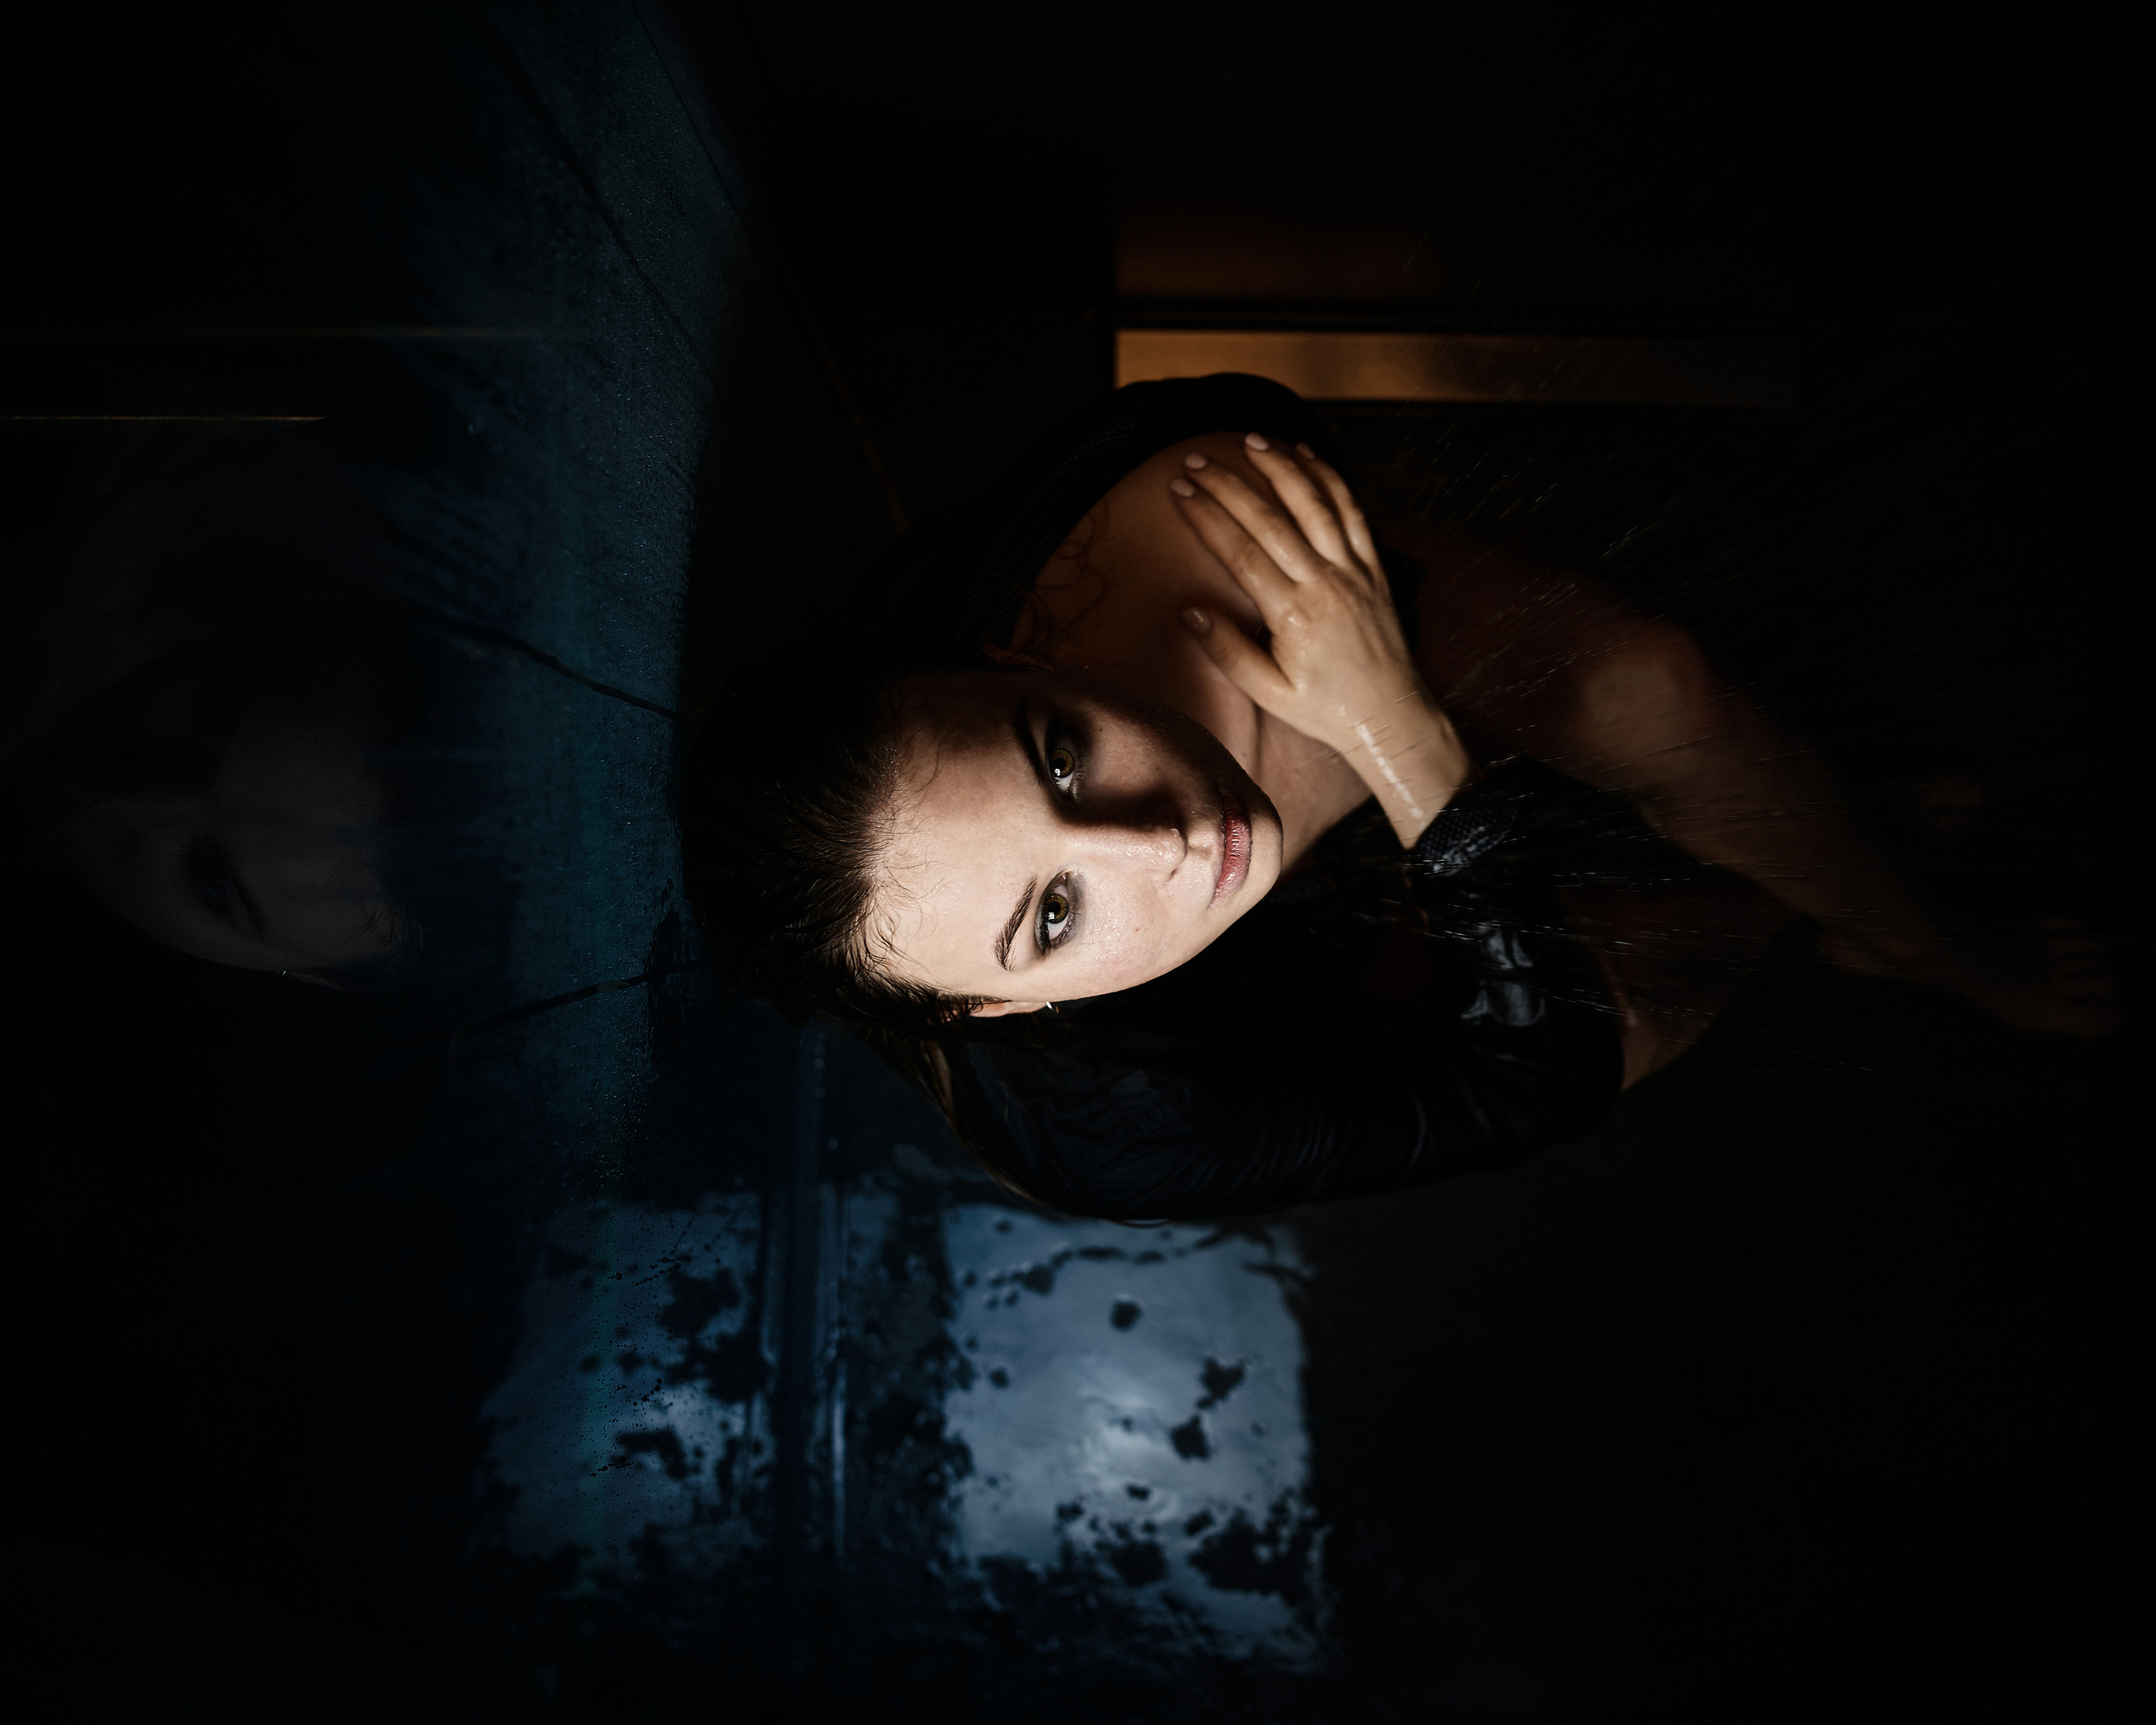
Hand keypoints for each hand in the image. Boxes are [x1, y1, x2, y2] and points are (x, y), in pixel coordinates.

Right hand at [1170, 433, 1472, 847]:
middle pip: (1270, 519)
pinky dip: (1329, 478)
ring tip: (1250, 441)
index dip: (1207, 517)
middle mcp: (1325, 585)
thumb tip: (1188, 611)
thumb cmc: (1324, 709)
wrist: (1389, 716)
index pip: (1240, 552)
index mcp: (1293, 616)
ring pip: (1314, 504)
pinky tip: (1306, 455)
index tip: (1180, 492)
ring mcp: (1353, 571)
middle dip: (1230, 485)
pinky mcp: (1374, 567)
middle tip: (1196, 461)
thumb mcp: (1268, 693)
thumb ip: (1226, 651)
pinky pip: (1352, 511)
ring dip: (1281, 468)